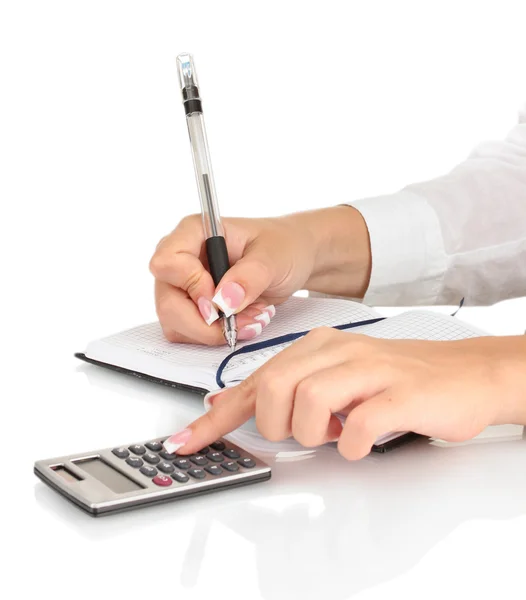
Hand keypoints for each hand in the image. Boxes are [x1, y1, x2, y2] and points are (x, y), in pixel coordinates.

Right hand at [149, 207, 370, 344]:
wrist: (294, 259)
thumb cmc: (284, 246)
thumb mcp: (274, 257)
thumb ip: (249, 277)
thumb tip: (221, 302)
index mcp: (193, 233)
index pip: (167, 262)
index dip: (190, 286)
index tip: (219, 300)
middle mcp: (182, 260)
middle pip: (167, 302)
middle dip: (204, 322)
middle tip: (242, 322)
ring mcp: (184, 287)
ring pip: (175, 323)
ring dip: (213, 332)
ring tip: (252, 320)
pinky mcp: (193, 308)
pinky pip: (189, 334)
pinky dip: (216, 337)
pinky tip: (244, 324)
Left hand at [164, 329, 525, 458]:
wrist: (463, 373)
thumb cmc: (394, 379)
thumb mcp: (334, 376)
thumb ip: (285, 387)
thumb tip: (229, 405)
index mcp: (316, 347)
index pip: (254, 382)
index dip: (215, 418)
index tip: (187, 441)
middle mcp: (338, 352)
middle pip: (274, 388)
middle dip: (278, 424)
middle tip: (302, 432)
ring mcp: (370, 369)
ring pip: (310, 401)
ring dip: (315, 434)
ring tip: (337, 433)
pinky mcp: (400, 393)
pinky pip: (359, 424)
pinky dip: (353, 444)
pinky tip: (362, 439)